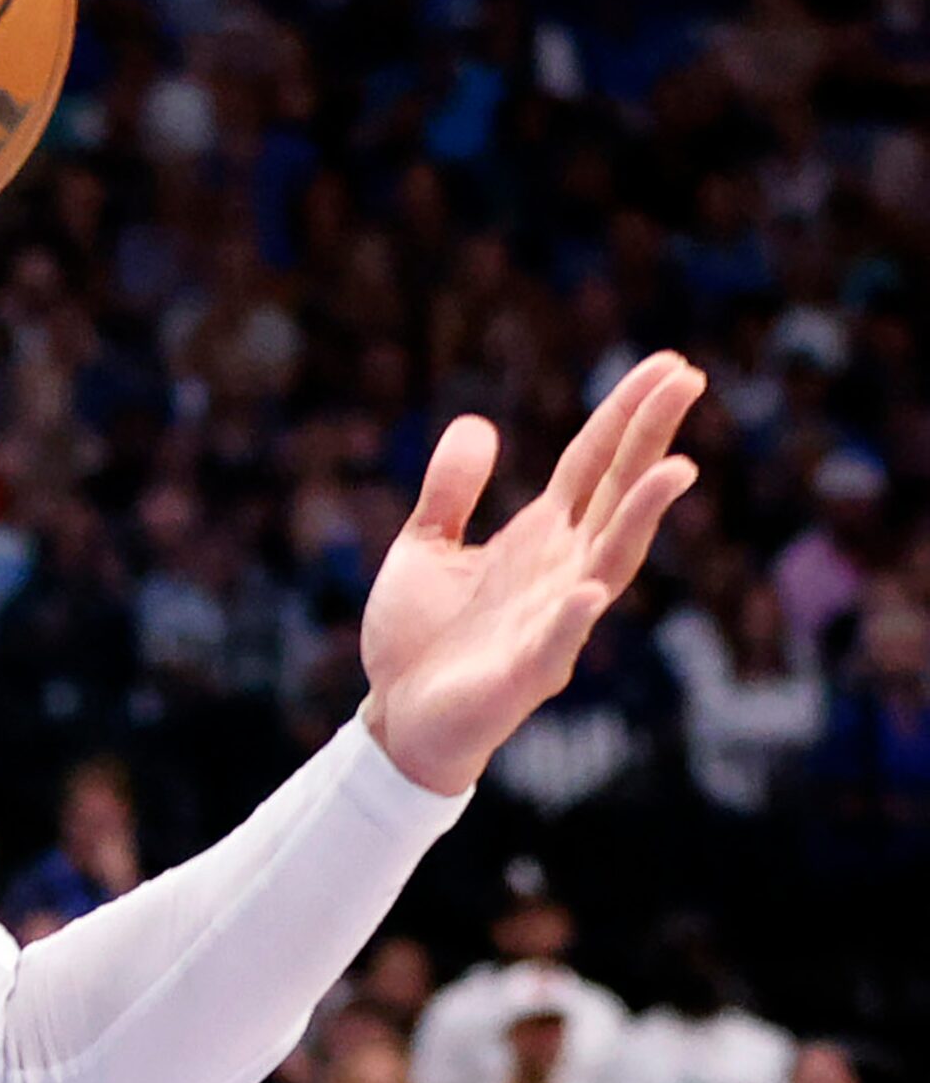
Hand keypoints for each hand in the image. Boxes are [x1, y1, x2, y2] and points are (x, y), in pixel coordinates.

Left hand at [361, 352, 705, 794]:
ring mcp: (551, 623)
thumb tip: (477, 423)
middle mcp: (559, 572)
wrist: (395, 718)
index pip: (594, 465)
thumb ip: (452, 491)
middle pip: (616, 495)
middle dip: (649, 439)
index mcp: (538, 539)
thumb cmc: (419, 637)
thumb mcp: (424, 546)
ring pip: (610, 563)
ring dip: (643, 517)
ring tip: (677, 467)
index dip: (626, 414)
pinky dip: (575, 619)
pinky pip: (556, 646)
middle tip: (688, 379)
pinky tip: (592, 590)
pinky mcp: (523, 676)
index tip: (669, 364)